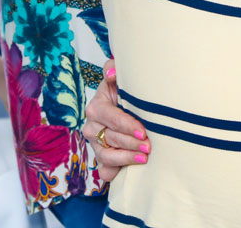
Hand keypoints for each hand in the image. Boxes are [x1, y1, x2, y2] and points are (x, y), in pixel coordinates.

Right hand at [80, 60, 150, 180]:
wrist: (123, 106)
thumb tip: (112, 73)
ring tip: (144, 158)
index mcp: (96, 107)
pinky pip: (104, 171)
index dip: (127, 125)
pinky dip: (115, 172)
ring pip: (107, 156)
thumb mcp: (120, 78)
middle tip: (149, 146)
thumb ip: (112, 69)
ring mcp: (95, 145)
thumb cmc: (125, 92)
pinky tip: (128, 172)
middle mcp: (91, 127)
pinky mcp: (101, 159)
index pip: (111, 119)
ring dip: (126, 158)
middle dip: (131, 143)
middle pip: (111, 138)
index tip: (143, 132)